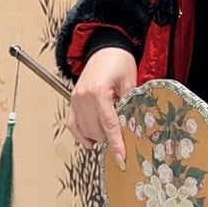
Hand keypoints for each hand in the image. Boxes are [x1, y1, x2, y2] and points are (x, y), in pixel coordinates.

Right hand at [68, 46, 137, 169]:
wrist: (105, 46)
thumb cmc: (119, 60)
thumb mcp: (131, 80)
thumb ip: (131, 104)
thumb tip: (134, 128)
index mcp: (98, 92)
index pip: (108, 126)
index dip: (116, 145)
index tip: (121, 160)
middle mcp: (83, 97)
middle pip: (96, 131)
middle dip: (111, 138)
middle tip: (125, 138)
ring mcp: (76, 100)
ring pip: (85, 130)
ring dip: (99, 136)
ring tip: (112, 133)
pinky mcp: (72, 100)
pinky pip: (73, 125)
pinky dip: (82, 135)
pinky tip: (91, 142)